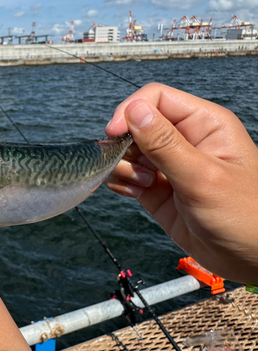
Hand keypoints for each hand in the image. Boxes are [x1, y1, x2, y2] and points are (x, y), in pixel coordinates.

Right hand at [105, 83, 257, 283]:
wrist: (250, 259)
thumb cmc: (243, 216)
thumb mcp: (201, 177)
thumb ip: (164, 144)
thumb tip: (134, 111)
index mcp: (202, 124)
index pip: (156, 99)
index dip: (130, 111)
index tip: (114, 133)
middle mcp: (183, 139)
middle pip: (135, 125)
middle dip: (124, 145)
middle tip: (135, 170)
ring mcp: (167, 164)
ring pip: (126, 150)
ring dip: (123, 167)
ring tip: (143, 187)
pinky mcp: (155, 187)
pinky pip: (125, 174)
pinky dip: (121, 182)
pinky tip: (135, 195)